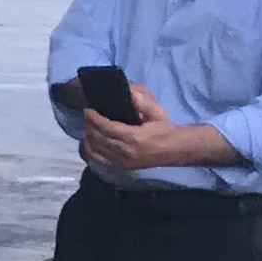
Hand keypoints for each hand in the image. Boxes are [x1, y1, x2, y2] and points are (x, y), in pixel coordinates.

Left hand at [80, 79, 211, 171]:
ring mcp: (121, 161)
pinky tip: (88, 141)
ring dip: (89, 136)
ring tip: (88, 125)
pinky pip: (98, 159)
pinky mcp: (120, 166)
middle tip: (88, 115)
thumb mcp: (158, 113)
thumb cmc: (165, 130)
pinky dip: (89, 150)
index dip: (94, 118)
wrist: (173, 150)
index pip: (107, 127)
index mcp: (134, 137)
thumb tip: (129, 93)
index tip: (88, 110)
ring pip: (96, 148)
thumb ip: (144, 103)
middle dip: (90, 125)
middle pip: (98, 137)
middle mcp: (125, 150)